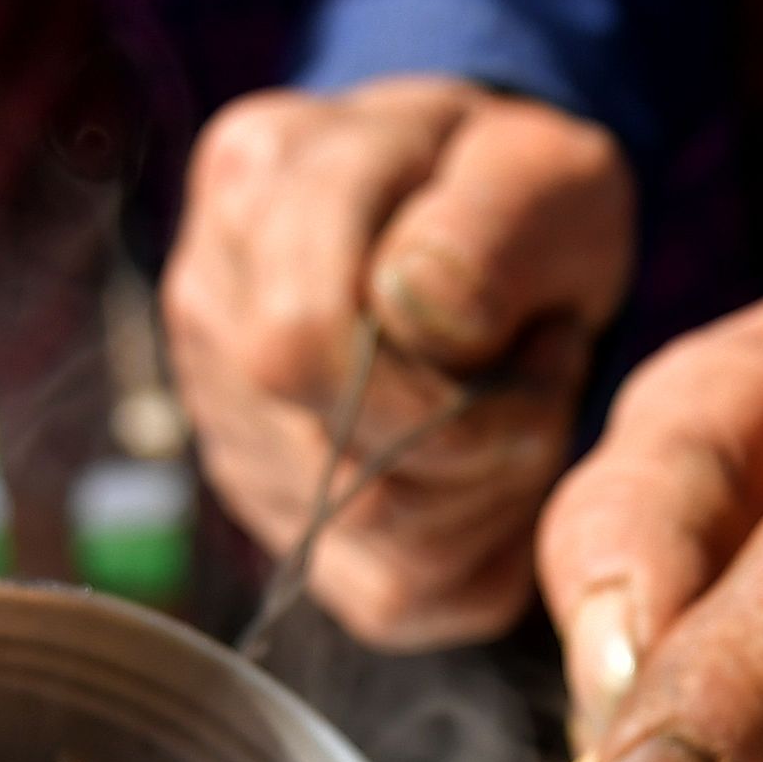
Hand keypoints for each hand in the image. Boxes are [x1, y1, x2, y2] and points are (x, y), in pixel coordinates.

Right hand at [160, 77, 631, 648]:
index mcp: (257, 186)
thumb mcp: (544, 169)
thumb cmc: (517, 190)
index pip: (299, 349)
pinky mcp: (275, 507)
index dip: (448, 392)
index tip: (548, 342)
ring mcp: (227, 415)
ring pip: (369, 540)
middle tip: (551, 379)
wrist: (488, 221)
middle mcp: (211, 305)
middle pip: (338, 470)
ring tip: (523, 406)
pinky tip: (495, 464)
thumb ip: (487, 226)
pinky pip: (391, 592)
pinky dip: (480, 546)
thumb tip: (418, 312)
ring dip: (493, 494)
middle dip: (488, 448)